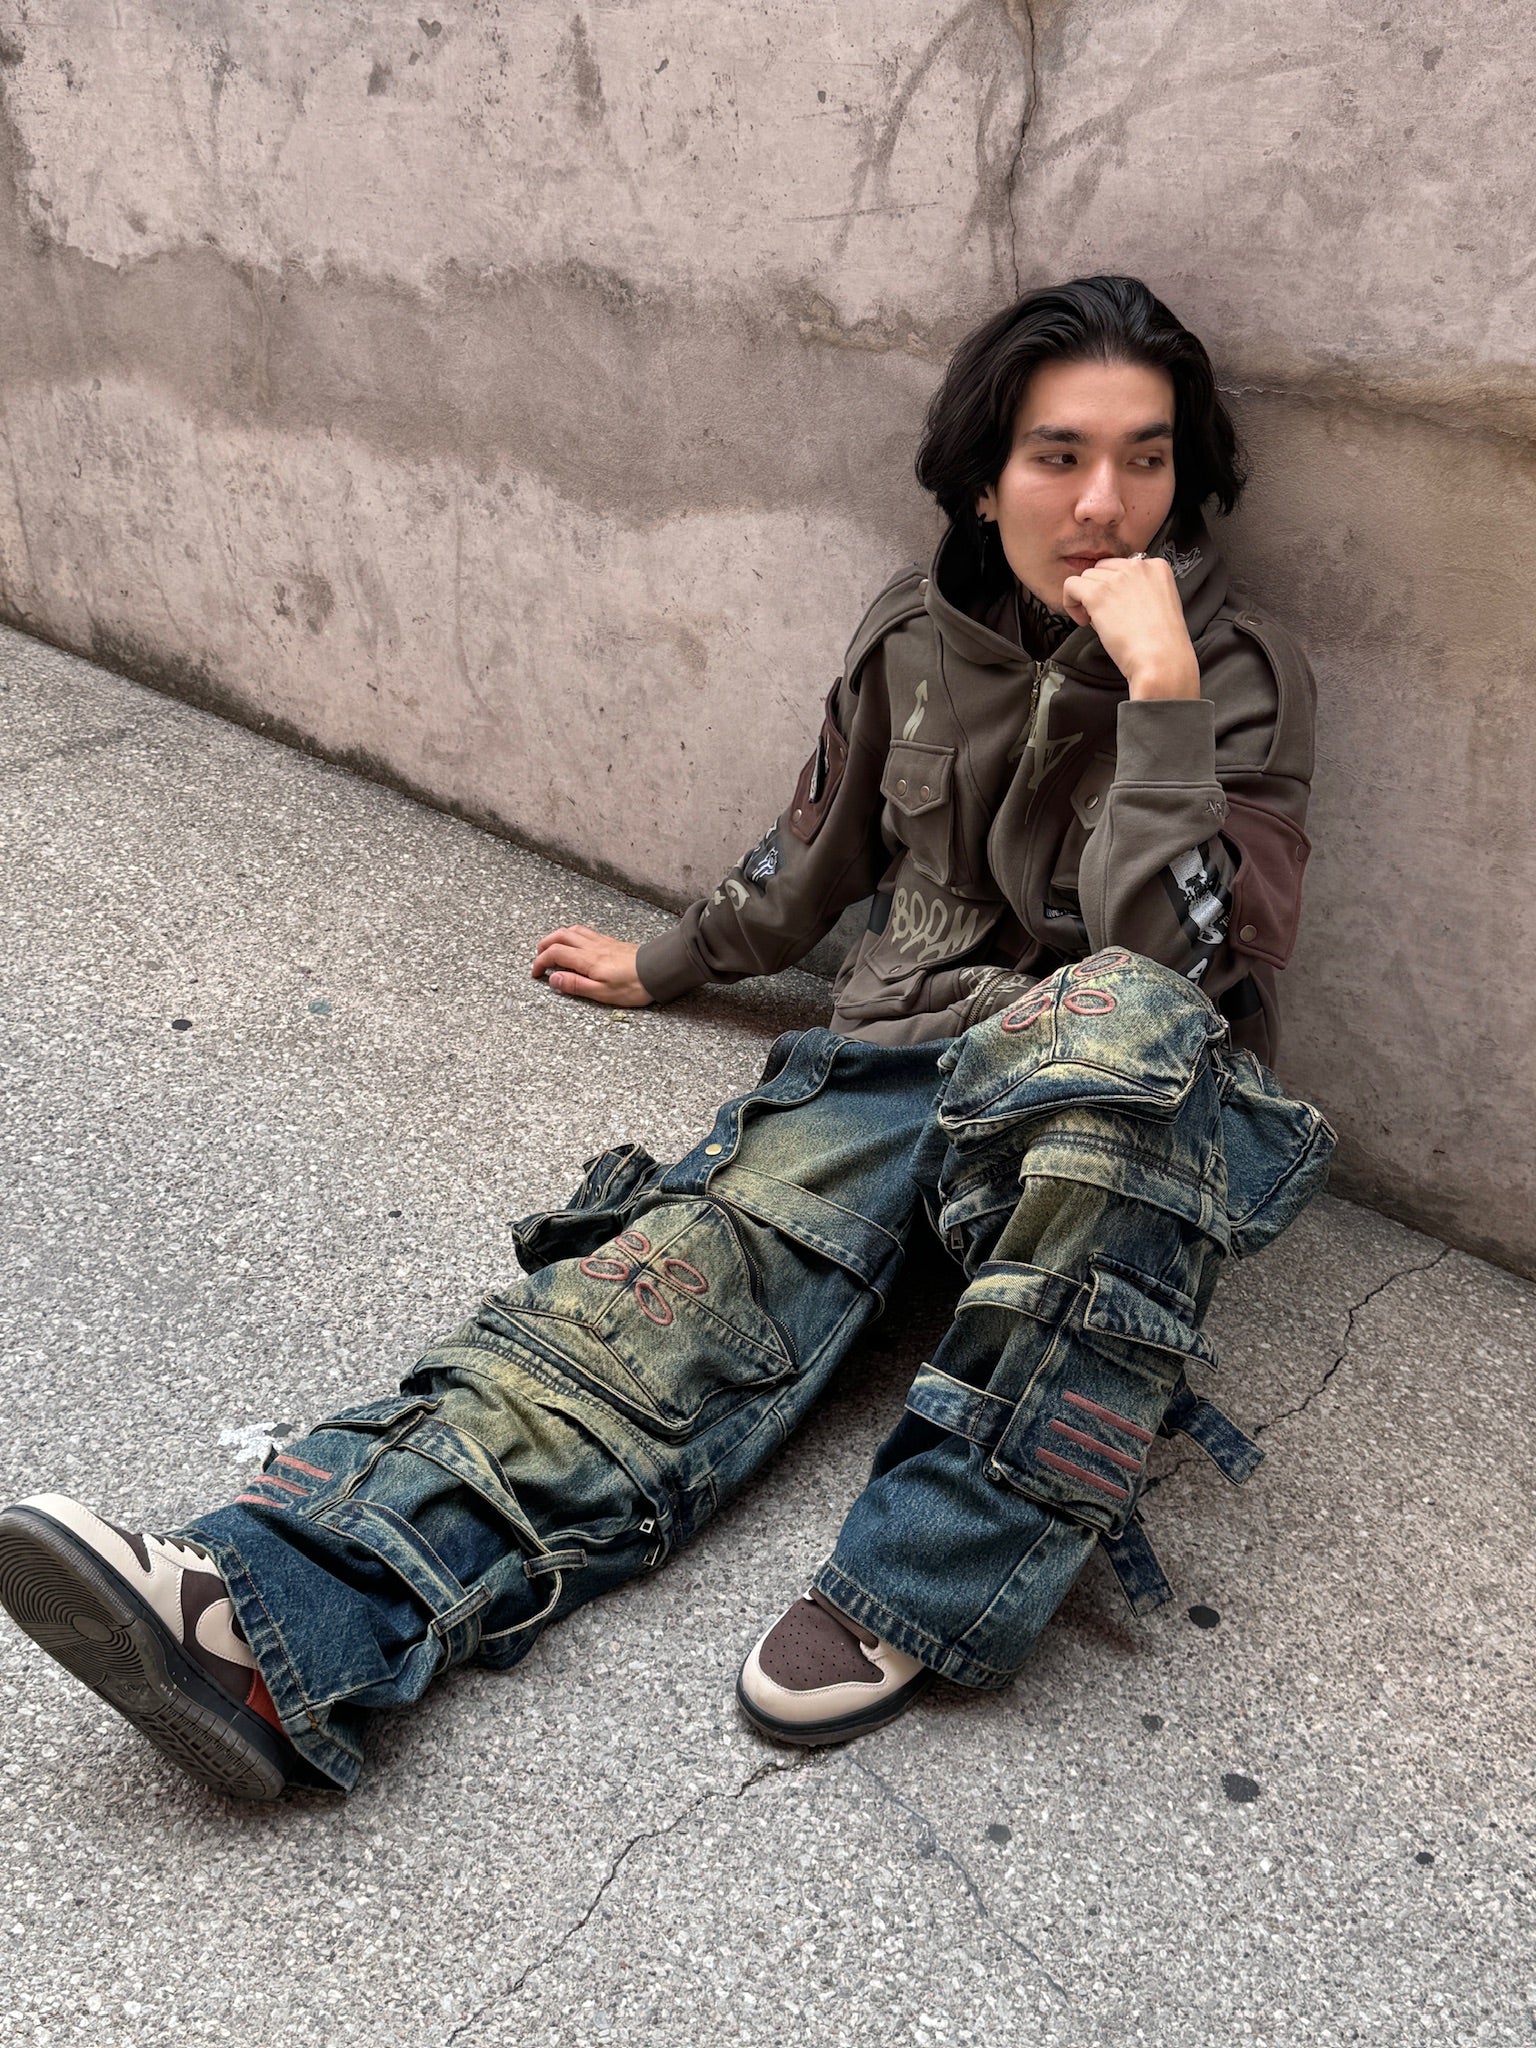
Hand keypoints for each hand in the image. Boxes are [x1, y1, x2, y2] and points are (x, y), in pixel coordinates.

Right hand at [530, 925, 653, 1006]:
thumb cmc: (634, 985)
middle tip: (538, 957)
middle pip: (561, 936)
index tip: (536, 973)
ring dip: (558, 936)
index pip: (555, 953)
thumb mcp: (602, 993)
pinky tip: (578, 943)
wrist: (660, 971)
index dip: (540, 961)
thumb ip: (575, 985)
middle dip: (545, 944)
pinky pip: (588, 932)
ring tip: (553, 947)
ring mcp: (603, 942)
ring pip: (574, 931)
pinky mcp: (613, 943)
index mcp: (587, 960)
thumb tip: (553, 979)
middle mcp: (593, 947)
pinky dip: (574, 934)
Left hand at [1059, 553, 1200, 699]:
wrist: (1161, 659)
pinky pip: (1070, 586)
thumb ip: (1140, 592)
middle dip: (1099, 591)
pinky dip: (1071, 602)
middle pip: (1102, 569)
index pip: (1122, 566)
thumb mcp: (1160, 605)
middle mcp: (1137, 566)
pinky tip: (1083, 620)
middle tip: (1106, 616)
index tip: (1117, 607)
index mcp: (1156, 567)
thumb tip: (1112, 595)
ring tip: (1098, 622)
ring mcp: (1117, 578)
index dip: (1114, 588)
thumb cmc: (1162, 643)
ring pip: (1086, 577)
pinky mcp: (1098, 594)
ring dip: (1086, 599)